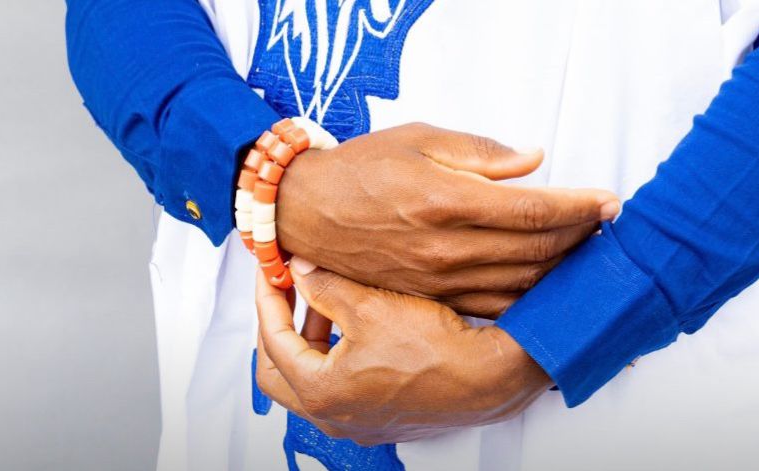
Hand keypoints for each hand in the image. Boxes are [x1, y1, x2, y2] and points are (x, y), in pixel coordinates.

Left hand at [254, 259, 551, 445]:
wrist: (488, 377)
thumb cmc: (437, 351)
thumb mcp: (370, 306)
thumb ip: (325, 287)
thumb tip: (301, 271)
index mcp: (321, 392)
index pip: (272, 339)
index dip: (269, 298)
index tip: (272, 272)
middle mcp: (335, 417)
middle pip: (281, 370)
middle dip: (281, 327)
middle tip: (288, 293)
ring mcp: (359, 421)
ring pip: (313, 380)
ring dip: (312, 341)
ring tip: (327, 301)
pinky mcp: (383, 417)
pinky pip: (343, 388)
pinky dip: (338, 357)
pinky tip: (357, 328)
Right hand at [276, 123, 619, 317]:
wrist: (306, 213)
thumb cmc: (362, 169)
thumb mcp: (418, 138)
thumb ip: (481, 151)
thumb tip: (534, 159)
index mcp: (447, 200)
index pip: (534, 209)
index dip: (579, 207)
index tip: (609, 202)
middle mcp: (447, 248)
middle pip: (537, 250)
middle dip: (580, 237)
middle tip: (604, 225)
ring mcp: (440, 281)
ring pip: (522, 284)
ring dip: (562, 271)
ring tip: (586, 253)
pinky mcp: (433, 300)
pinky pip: (494, 307)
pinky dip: (530, 299)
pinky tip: (548, 285)